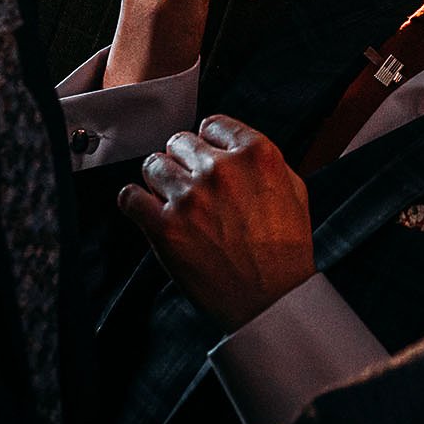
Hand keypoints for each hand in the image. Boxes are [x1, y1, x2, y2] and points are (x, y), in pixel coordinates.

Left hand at [119, 115, 314, 332]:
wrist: (270, 299)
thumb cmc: (285, 250)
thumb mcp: (294, 189)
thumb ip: (265, 161)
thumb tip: (235, 148)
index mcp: (256, 154)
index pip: (213, 124)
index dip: (209, 142)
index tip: (207, 158)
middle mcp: (221, 169)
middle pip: (180, 141)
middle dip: (184, 160)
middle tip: (192, 184)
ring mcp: (190, 197)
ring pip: (153, 164)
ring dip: (160, 179)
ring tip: (171, 199)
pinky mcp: (165, 227)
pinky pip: (129, 197)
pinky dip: (134, 201)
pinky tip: (145, 209)